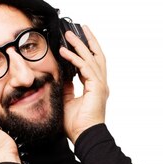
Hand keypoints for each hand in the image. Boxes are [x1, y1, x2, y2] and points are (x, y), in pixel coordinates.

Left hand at [59, 26, 108, 142]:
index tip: (76, 40)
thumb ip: (67, 87)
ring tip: (69, 34)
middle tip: (80, 27)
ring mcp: (100, 85)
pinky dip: (74, 58)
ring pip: (91, 58)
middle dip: (88, 40)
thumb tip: (62, 76)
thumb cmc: (76, 124)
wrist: (84, 136)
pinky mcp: (96, 87)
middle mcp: (100, 84)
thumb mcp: (67, 101)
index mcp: (96, 87)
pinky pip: (84, 67)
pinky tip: (65, 52)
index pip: (91, 63)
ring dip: (80, 45)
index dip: (84, 50)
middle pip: (96, 56)